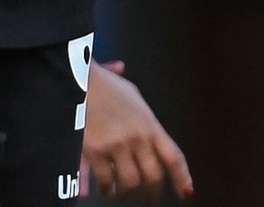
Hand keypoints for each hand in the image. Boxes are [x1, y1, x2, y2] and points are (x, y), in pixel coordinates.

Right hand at [81, 61, 192, 202]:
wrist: (78, 78)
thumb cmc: (103, 84)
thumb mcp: (128, 90)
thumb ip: (134, 99)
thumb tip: (122, 70)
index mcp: (150, 124)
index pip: (173, 157)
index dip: (182, 178)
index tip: (185, 194)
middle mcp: (137, 137)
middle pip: (153, 177)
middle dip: (151, 194)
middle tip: (146, 200)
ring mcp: (117, 145)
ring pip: (130, 184)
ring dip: (124, 192)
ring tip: (118, 192)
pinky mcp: (96, 151)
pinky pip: (105, 181)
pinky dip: (104, 188)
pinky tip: (102, 188)